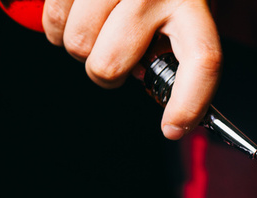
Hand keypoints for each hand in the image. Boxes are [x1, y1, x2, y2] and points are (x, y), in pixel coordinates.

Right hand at [42, 0, 221, 139]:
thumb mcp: (188, 10)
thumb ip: (180, 49)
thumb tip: (171, 99)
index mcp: (193, 4)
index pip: (202, 59)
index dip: (188, 102)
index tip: (173, 127)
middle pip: (112, 64)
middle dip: (109, 74)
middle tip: (118, 61)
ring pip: (78, 44)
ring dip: (81, 48)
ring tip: (98, 31)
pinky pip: (54, 16)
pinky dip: (57, 25)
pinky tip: (76, 14)